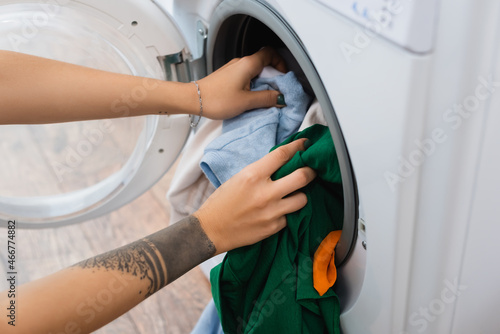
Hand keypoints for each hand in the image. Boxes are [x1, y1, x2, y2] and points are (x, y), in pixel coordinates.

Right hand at [194, 139, 315, 253]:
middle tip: (312, 169)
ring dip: (301, 194)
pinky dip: (288, 212)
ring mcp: (271, 211)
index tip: (305, 144)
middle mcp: (265, 193)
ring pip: (302, 199)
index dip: (297, 147)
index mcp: (253, 175)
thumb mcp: (238, 178)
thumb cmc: (222, 202)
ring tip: (295, 194)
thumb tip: (282, 163)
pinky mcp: (274, 227)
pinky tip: (281, 210)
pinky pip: (291, 216)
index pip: (282, 155)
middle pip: (302, 177)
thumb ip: (260, 171)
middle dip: (311, 171)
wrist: (211, 229)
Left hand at [197, 47, 287, 119]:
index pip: (270, 53)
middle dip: (274, 75)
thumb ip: (267, 99)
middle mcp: (240, 63)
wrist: (194, 100)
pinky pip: (246, 76)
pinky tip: (251, 97)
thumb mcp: (246, 102)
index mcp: (247, 64)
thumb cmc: (217, 99)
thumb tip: (281, 98)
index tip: (283, 77)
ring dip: (263, 81)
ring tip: (264, 96)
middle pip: (264, 62)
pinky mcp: (228, 76)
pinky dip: (253, 84)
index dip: (281, 63)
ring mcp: (233, 69)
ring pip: (255, 70)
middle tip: (276, 90)